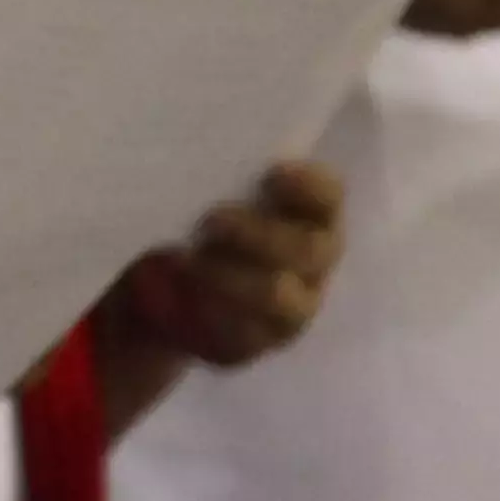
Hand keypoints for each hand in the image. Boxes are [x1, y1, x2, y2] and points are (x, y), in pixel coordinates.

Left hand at [102, 159, 349, 373]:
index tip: (271, 174)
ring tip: (189, 263)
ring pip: (278, 295)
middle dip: (258, 235)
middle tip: (209, 222)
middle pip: (309, 250)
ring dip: (232, 276)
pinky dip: (214, 313)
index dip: (309, 186)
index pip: (329, 197)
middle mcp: (314, 260)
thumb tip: (200, 159)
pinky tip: (189, 297)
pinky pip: (247, 334)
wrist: (170, 283)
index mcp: (311, 213)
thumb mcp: (212, 192)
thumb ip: (224, 179)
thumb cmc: (203, 220)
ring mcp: (296, 307)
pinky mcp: (262, 341)